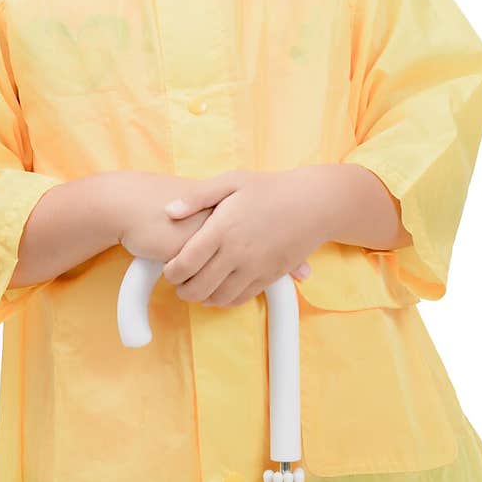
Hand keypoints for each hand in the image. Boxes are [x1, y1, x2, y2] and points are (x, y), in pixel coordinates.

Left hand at [116, 171, 310, 290]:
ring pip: (218, 298)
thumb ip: (197, 197)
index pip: (185, 264)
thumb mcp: (231, 181)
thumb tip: (169, 211)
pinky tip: (218, 291)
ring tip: (196, 289)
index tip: (169, 269)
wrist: (313, 204)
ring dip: (202, 298)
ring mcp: (254, 268)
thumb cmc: (270, 188)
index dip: (170, 272)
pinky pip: (241, 299)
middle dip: (182, 290)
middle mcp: (237, 253)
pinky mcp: (269, 277)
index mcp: (222, 229)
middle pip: (198, 287)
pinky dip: (225, 300)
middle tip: (178, 283)